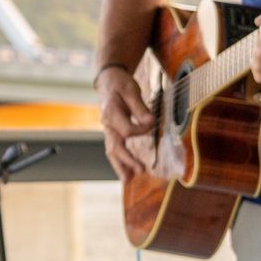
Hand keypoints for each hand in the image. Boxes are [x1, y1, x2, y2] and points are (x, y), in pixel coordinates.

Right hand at [95, 66, 156, 180]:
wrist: (108, 80)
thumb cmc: (120, 84)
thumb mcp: (131, 90)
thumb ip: (139, 107)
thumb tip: (150, 122)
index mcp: (111, 112)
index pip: (127, 130)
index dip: (142, 129)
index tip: (153, 122)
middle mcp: (107, 123)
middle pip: (114, 146)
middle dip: (126, 161)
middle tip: (140, 171)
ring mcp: (108, 129)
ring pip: (111, 151)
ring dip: (120, 166)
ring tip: (128, 180)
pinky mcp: (112, 132)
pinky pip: (114, 149)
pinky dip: (120, 161)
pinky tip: (127, 172)